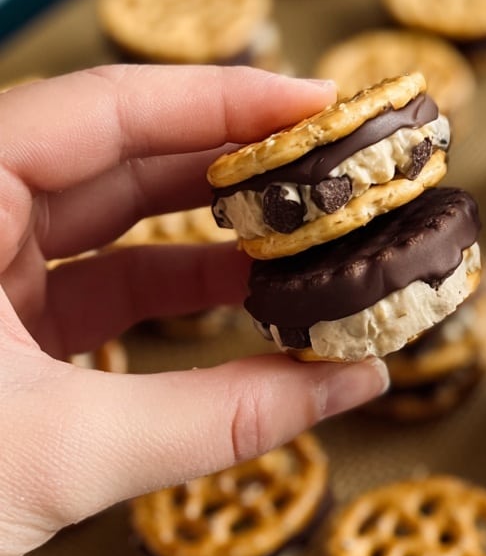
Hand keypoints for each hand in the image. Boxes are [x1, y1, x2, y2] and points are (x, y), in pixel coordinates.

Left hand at [0, 66, 387, 555]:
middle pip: (115, 154)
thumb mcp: (63, 454)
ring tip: (306, 230)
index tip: (321, 105)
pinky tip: (247, 296)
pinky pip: (96, 281)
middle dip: (231, 161)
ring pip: (109, 218)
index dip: (224, 101)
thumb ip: (222, 417)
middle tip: (333, 164)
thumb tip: (352, 384)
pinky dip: (171, 288)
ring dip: (209, 228)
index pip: (103, 110)